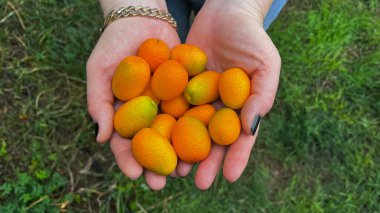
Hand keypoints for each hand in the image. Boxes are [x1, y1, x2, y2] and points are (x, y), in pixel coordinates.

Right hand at [86, 0, 179, 189]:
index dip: (128, 159)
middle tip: (162, 182)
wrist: (142, 18)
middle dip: (156, 165)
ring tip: (185, 170)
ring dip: (179, 154)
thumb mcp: (99, 70)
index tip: (134, 174)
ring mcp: (168, 105)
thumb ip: (97, 102)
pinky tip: (204, 142)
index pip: (124, 142)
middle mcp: (148, 114)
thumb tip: (100, 138)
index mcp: (124, 114)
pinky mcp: (187, 93)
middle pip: (152, 145)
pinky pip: (192, 112)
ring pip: (174, 135)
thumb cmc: (114, 44)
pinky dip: (197, 128)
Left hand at [178, 0, 280, 189]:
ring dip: (182, 152)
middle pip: (211, 141)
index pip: (239, 138)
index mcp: (241, 109)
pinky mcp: (177, 87)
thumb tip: (250, 128)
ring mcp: (196, 99)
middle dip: (205, 164)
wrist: (225, 12)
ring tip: (174, 171)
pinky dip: (163, 124)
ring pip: (188, 131)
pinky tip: (155, 139)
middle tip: (197, 185)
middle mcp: (217, 109)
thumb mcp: (265, 64)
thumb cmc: (251, 38)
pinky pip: (170, 107)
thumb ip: (261, 96)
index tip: (228, 177)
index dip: (235, 158)